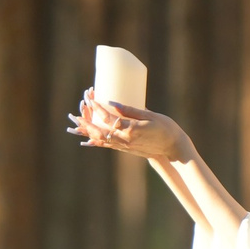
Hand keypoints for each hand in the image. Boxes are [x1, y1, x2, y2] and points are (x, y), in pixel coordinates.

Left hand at [68, 88, 191, 163]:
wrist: (172, 147)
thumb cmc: (165, 128)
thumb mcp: (149, 116)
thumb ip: (130, 110)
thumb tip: (113, 102)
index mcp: (131, 130)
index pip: (109, 119)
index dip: (98, 109)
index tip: (91, 99)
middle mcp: (125, 140)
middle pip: (100, 132)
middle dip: (87, 122)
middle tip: (78, 113)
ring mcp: (124, 146)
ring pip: (101, 140)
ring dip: (88, 132)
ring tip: (77, 125)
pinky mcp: (125, 149)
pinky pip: (107, 145)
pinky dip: (95, 141)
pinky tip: (87, 138)